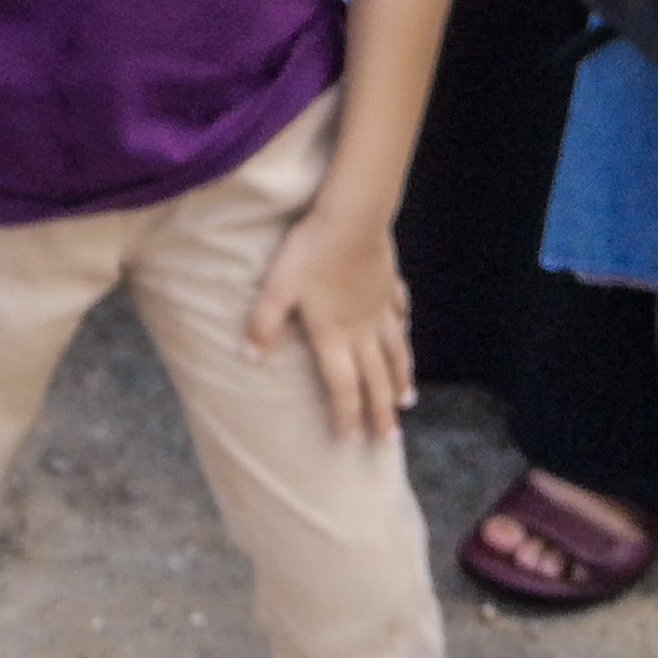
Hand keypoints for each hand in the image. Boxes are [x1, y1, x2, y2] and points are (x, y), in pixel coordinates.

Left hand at [243, 194, 419, 442]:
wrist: (352, 215)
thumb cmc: (311, 251)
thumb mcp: (277, 287)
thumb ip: (262, 323)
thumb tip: (249, 358)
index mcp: (334, 335)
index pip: (343, 386)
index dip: (347, 415)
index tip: (352, 441)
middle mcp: (362, 329)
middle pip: (375, 379)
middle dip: (381, 413)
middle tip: (390, 441)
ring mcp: (380, 308)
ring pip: (395, 352)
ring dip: (401, 379)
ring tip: (408, 401)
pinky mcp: (389, 285)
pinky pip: (399, 313)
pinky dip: (404, 330)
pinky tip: (406, 332)